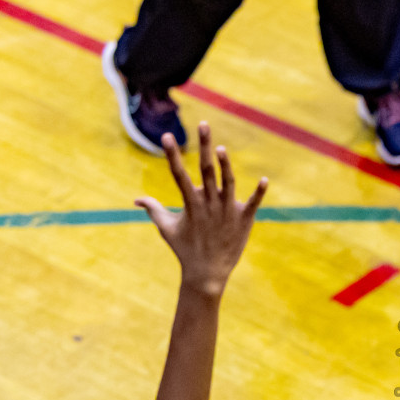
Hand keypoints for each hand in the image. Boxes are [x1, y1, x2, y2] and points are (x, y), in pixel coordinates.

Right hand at [136, 123, 268, 298]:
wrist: (207, 274)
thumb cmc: (185, 250)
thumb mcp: (166, 229)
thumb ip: (153, 210)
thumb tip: (135, 199)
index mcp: (190, 204)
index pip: (179, 174)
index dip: (172, 155)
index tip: (166, 136)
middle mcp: (209, 204)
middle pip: (206, 170)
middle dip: (204, 146)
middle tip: (203, 124)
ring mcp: (227, 211)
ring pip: (228, 183)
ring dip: (226, 165)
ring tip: (222, 148)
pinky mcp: (243, 220)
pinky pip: (252, 204)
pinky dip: (259, 193)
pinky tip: (264, 179)